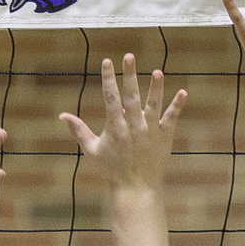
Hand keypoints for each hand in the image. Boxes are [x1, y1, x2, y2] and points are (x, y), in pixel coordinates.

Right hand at [60, 55, 185, 193]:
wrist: (135, 189)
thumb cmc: (111, 170)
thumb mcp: (91, 150)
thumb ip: (78, 130)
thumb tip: (62, 115)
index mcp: (115, 128)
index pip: (111, 98)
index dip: (108, 79)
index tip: (107, 61)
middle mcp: (134, 128)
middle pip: (131, 97)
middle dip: (129, 76)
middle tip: (129, 56)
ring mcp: (151, 132)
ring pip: (154, 106)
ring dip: (156, 88)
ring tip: (157, 72)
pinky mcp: (165, 138)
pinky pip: (172, 119)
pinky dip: (177, 106)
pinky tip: (183, 92)